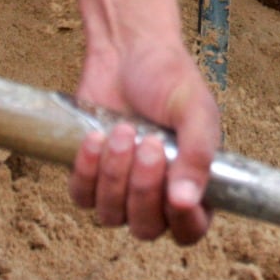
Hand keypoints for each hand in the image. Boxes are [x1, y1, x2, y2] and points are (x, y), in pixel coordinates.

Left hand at [68, 40, 219, 244]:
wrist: (127, 49)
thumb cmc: (169, 78)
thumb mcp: (195, 110)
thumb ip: (198, 154)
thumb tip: (187, 201)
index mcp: (193, 184)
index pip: (190, 230)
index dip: (182, 220)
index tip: (175, 191)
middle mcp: (157, 194)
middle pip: (146, 228)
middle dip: (142, 188)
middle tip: (148, 143)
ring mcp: (120, 188)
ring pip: (111, 216)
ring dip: (114, 175)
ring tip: (123, 130)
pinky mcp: (89, 175)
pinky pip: (82, 196)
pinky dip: (86, 169)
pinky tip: (95, 136)